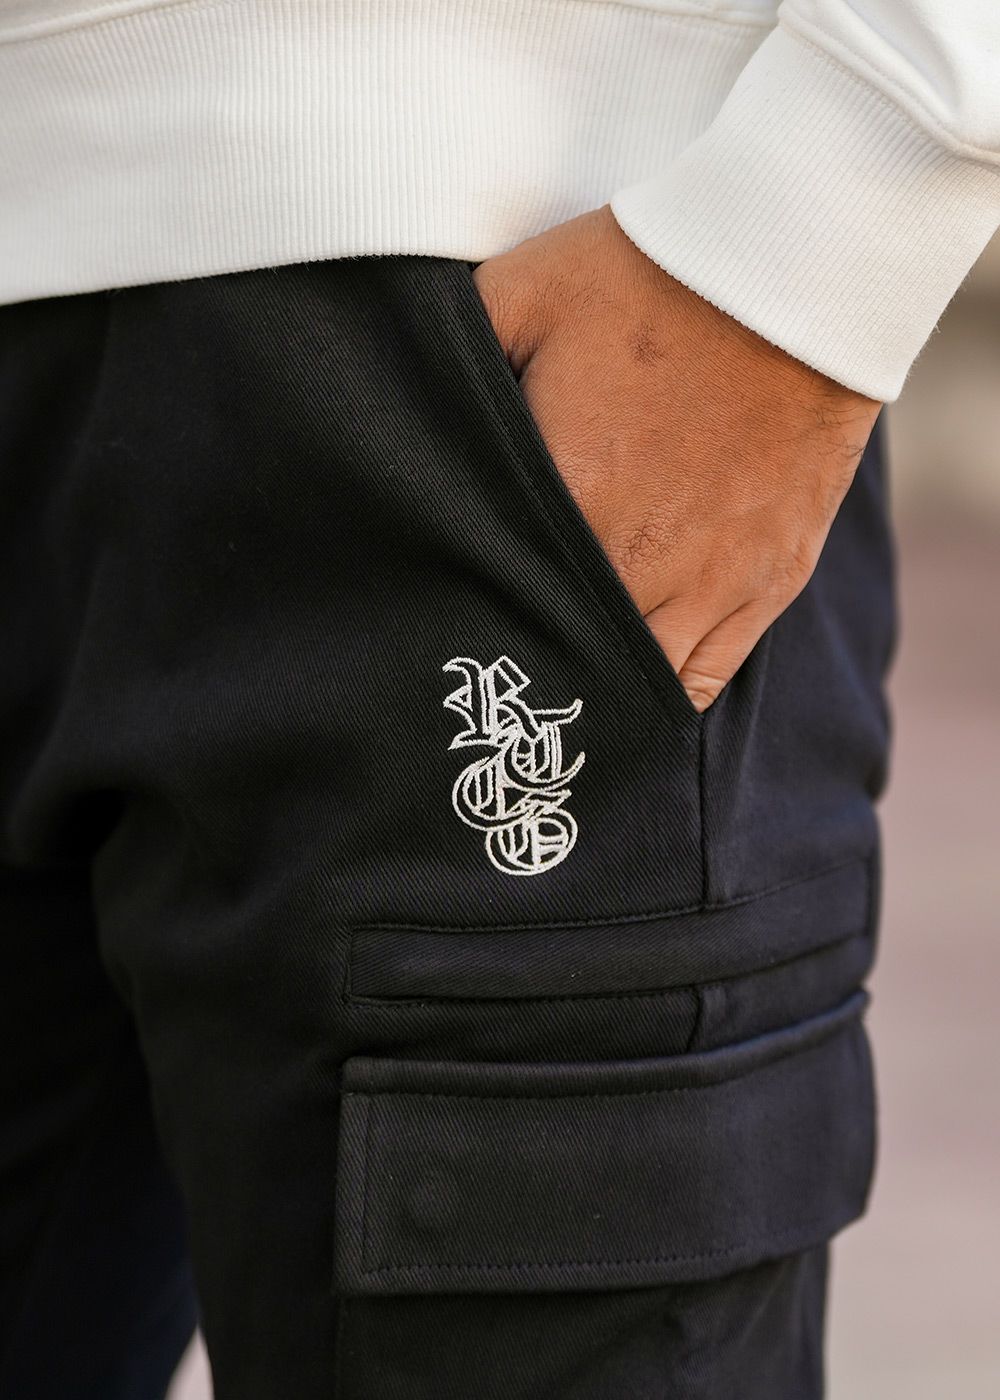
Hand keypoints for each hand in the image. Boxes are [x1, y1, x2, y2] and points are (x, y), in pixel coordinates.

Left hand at [473, 206, 880, 711]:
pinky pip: (704, 675)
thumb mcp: (521, 294)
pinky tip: (627, 685)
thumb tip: (400, 419)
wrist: (797, 270)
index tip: (438, 636)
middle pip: (561, 661)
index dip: (463, 627)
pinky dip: (663, 692)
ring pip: (632, 683)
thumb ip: (454, 365)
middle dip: (522, 669)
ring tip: (554, 692)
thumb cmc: (650, 276)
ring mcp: (710, 582)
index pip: (492, 601)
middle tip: (488, 680)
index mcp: (567, 496)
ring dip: (590, 689)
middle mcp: (637, 559)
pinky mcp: (768, 581)